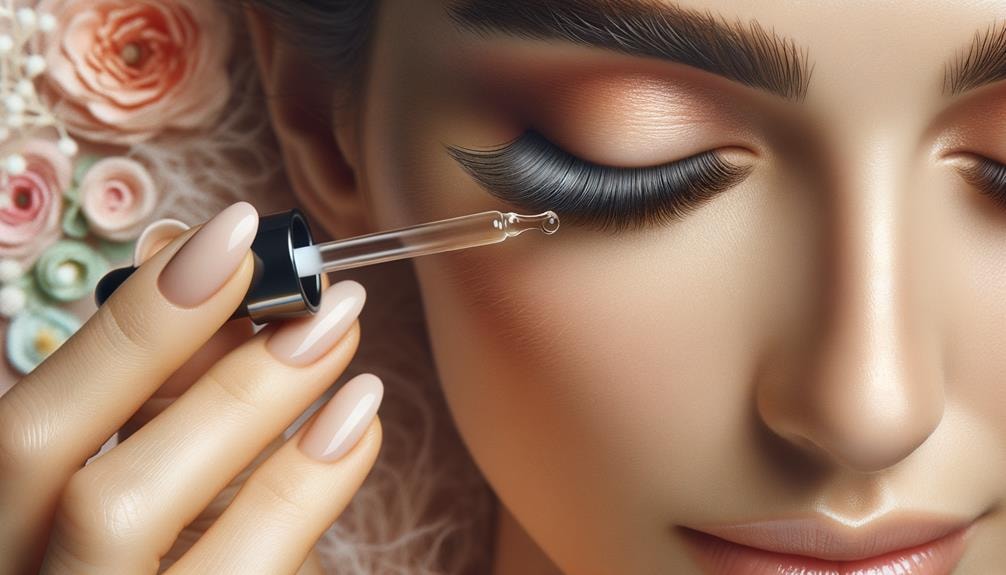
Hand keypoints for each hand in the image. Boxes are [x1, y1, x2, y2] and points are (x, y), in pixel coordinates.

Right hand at [0, 202, 382, 574]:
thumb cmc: (130, 545)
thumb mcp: (122, 472)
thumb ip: (147, 390)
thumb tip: (193, 260)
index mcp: (4, 530)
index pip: (28, 431)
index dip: (131, 330)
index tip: (227, 236)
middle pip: (96, 493)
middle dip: (212, 381)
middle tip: (321, 305)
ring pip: (153, 539)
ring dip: (263, 429)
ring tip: (349, 352)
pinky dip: (305, 497)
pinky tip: (356, 428)